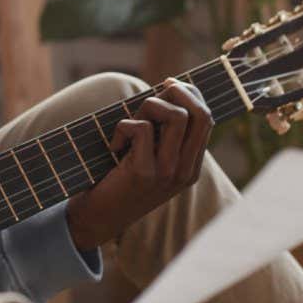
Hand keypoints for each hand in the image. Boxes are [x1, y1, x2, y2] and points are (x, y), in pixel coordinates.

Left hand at [66, 77, 212, 249]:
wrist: (96, 218)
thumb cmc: (117, 178)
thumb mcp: (149, 157)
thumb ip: (162, 133)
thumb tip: (167, 89)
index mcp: (191, 166)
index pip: (206, 118)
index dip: (189, 92)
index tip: (168, 83)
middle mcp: (185, 171)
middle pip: (199, 113)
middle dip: (175, 92)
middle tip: (150, 96)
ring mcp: (168, 174)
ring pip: (175, 116)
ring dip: (146, 107)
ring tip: (128, 124)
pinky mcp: (144, 174)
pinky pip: (141, 128)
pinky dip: (122, 127)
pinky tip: (114, 146)